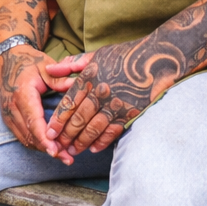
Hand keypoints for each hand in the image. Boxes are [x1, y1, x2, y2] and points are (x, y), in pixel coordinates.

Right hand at [0, 46, 77, 163]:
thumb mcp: (45, 66)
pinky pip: (23, 136)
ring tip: (64, 156)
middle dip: (49, 149)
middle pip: (30, 135)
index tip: (56, 150)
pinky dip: (37, 144)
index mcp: (22, 94)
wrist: (6, 60)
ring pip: (26, 139)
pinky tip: (52, 148)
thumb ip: (60, 79)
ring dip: (43, 149)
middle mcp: (12, 108)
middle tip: (68, 158)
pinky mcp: (9, 119)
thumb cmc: (28, 61)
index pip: (33, 121)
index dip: (45, 138)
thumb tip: (78, 86)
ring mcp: (9, 115)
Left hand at [44, 36, 184, 155]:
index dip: (58, 120)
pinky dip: (101, 142)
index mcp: (90, 77)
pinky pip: (112, 132)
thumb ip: (71, 64)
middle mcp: (101, 92)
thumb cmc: (125, 55)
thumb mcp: (96, 55)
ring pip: (93, 128)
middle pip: (78, 118)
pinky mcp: (130, 113)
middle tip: (57, 146)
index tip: (49, 131)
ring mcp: (116, 104)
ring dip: (81, 142)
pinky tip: (93, 148)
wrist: (157, 59)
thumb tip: (49, 69)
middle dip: (66, 135)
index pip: (68, 103)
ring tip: (72, 151)